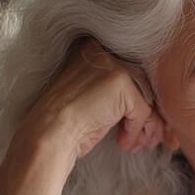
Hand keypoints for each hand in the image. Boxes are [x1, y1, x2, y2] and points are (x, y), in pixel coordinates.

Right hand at [19, 38, 163, 159]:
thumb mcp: (89, 96)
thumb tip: (144, 104)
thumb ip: (111, 90)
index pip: (128, 74)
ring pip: (144, 98)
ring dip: (145, 126)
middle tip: (143, 137)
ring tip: (136, 144)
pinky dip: (136, 130)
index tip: (130, 121)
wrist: (49, 133)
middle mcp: (102, 52)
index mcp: (91, 50)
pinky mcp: (121, 84)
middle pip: (140, 85)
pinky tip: (123, 142)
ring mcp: (113, 66)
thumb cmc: (64, 122)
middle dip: (144, 114)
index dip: (134, 101)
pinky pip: (142, 111)